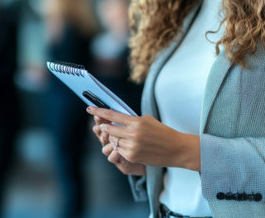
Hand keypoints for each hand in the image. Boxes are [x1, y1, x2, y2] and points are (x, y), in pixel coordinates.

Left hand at [86, 106, 200, 170]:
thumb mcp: (147, 120)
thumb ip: (131, 119)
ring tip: (122, 136)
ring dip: (114, 138)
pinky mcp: (133, 156)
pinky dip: (120, 147)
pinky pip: (119, 150)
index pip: (112, 115)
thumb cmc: (162, 132)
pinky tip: (128, 145)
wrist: (176, 149)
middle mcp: (133, 134)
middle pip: (109, 129)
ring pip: (113, 140)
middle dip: (105, 127)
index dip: (99, 111)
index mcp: (136, 121)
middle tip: (104, 125)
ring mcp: (132, 146)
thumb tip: (116, 117)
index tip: (89, 108)